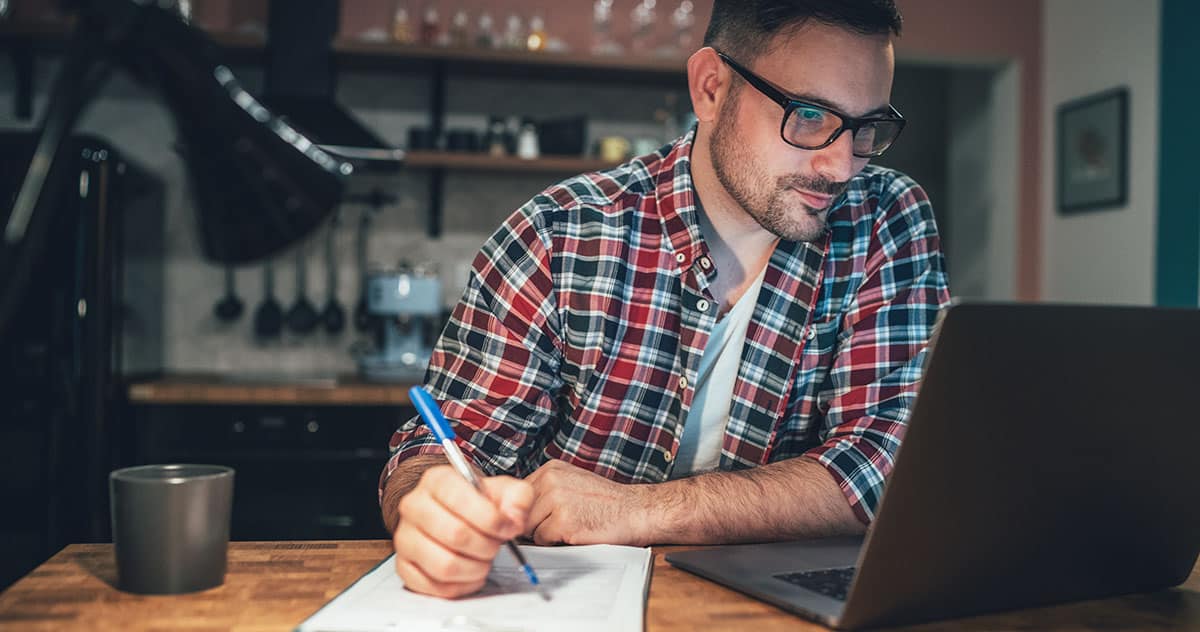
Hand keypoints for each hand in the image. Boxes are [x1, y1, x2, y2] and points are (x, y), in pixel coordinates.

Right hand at [392, 465, 531, 597]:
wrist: (460, 516)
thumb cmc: (480, 504)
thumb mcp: (506, 490)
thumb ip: (518, 498)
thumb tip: (513, 519)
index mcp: (436, 481)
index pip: (460, 499)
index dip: (491, 519)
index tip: (508, 528)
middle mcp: (414, 506)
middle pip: (454, 534)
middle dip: (486, 546)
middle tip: (496, 546)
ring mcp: (405, 537)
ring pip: (444, 565)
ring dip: (475, 568)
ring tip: (484, 560)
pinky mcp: (404, 566)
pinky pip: (434, 587)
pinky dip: (460, 586)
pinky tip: (471, 574)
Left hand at [524, 459, 650, 545]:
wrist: (635, 511)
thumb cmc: (606, 503)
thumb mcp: (572, 483)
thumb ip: (544, 491)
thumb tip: (516, 508)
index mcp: (551, 469)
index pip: (518, 494)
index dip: (528, 510)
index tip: (543, 515)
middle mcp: (551, 480)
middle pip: (521, 511)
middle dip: (535, 522)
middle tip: (561, 522)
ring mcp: (556, 499)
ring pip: (529, 527)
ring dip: (545, 533)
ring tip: (570, 524)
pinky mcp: (563, 521)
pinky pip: (542, 540)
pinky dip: (555, 542)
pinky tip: (575, 531)